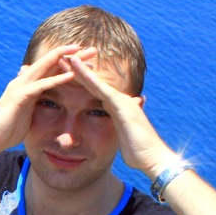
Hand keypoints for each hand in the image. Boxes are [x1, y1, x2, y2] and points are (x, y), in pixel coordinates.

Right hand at [0, 44, 92, 153]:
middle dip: (71, 54)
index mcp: (28, 84)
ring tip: (83, 54)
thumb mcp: (27, 111)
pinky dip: (56, 79)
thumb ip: (35, 101)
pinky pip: (41, 85)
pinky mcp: (19, 96)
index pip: (51, 68)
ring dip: (66, 60)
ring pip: (46, 67)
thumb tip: (44, 100)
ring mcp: (20, 86)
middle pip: (51, 62)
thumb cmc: (8, 128)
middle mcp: (24, 80)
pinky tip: (71, 74)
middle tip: (92, 49)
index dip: (68, 61)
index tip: (87, 59)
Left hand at [62, 52, 175, 176]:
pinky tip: (77, 68)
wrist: (153, 158)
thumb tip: (118, 135)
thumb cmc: (139, 153)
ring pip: (96, 81)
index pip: (94, 92)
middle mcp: (119, 101)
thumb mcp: (122, 140)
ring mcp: (121, 101)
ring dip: (81, 68)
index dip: (80, 82)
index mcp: (117, 108)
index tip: (66, 74)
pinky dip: (89, 77)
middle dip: (77, 71)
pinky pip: (101, 88)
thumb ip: (118, 132)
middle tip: (62, 58)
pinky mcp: (121, 105)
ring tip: (66, 56)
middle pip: (93, 83)